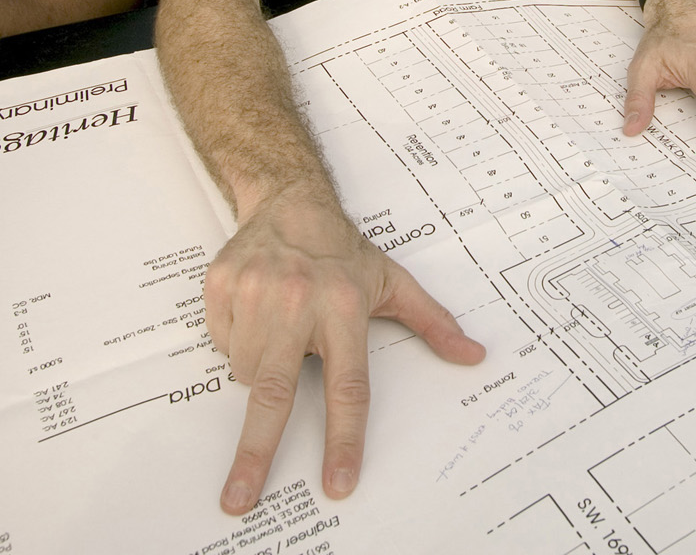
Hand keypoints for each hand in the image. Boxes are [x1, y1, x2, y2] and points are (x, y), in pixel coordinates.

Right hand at [204, 192, 484, 513]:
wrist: (290, 200)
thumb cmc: (342, 250)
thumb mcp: (393, 282)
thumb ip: (433, 323)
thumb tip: (473, 355)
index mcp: (344, 306)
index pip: (348, 387)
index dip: (343, 439)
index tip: (337, 481)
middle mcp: (298, 301)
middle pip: (276, 394)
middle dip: (256, 452)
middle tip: (240, 496)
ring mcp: (255, 293)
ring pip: (248, 373)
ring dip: (262, 374)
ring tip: (283, 335)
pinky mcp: (222, 287)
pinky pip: (224, 345)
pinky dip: (239, 345)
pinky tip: (258, 316)